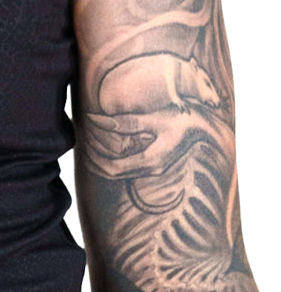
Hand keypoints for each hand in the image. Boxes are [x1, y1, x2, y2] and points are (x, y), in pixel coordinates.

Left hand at [80, 103, 223, 179]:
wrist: (208, 128)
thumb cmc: (183, 119)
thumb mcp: (154, 118)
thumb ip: (124, 122)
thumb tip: (94, 120)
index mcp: (151, 162)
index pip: (112, 169)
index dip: (93, 158)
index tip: (83, 142)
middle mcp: (151, 170)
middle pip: (113, 173)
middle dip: (95, 160)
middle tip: (83, 141)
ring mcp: (154, 169)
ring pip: (119, 171)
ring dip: (103, 159)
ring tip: (91, 140)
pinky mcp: (155, 164)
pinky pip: (127, 166)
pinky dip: (113, 157)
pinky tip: (107, 143)